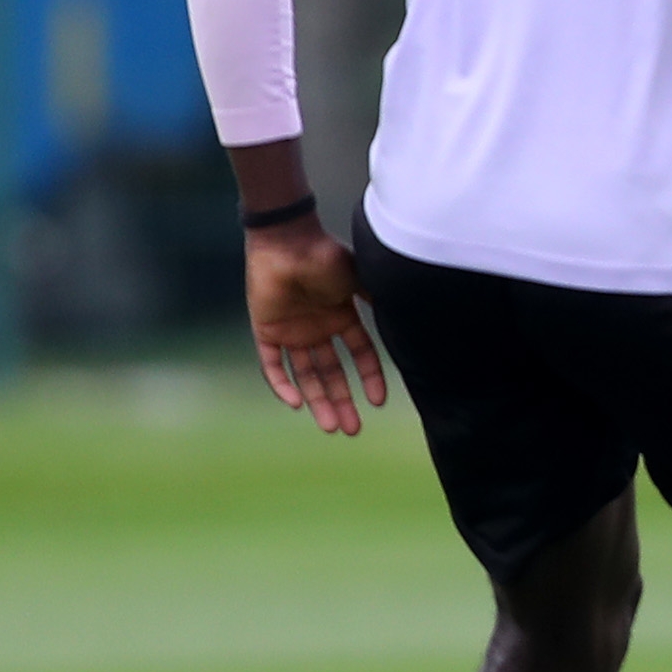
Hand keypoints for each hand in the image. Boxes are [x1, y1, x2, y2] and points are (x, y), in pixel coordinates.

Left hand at [245, 220, 385, 435]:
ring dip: (317, 401)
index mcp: (342, 316)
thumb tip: (405, 318)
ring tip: (329, 428)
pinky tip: (297, 404)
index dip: (370, 378)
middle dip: (342, 402)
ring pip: (306, 376)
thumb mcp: (360, 278)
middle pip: (332, 374)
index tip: (379, 402)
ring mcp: (292, 332)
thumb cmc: (326, 255)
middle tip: (352, 429)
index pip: (360, 354)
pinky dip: (282, 385)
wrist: (287, 242)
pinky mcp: (266, 332)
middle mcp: (318, 329)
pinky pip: (273, 366)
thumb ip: (376, 299)